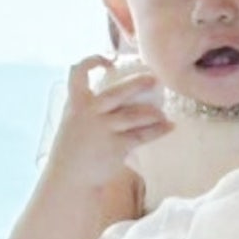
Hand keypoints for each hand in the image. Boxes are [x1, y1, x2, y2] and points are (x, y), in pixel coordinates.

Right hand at [48, 55, 173, 189]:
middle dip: (138, 83)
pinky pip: (142, 135)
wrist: (69, 178)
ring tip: (164, 113)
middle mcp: (89, 113)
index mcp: (75, 103)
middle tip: (155, 79)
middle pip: (118, 92)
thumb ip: (92, 108)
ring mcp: (103, 129)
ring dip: (153, 112)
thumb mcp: (75, 122)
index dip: (92, 61)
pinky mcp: (116, 147)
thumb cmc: (75, 149)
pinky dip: (158, 130)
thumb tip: (121, 96)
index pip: (77, 73)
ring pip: (134, 115)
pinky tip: (170, 126)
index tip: (109, 60)